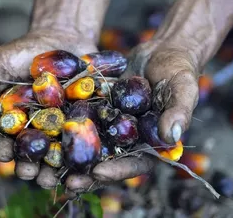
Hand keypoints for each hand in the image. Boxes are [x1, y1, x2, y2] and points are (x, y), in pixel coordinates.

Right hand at [0, 29, 101, 184]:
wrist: (64, 36)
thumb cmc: (27, 50)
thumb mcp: (0, 64)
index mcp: (13, 118)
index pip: (5, 139)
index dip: (4, 149)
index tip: (5, 155)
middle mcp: (36, 126)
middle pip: (31, 152)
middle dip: (29, 165)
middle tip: (31, 173)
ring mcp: (60, 125)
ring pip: (56, 153)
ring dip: (53, 168)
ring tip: (53, 177)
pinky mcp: (82, 120)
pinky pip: (82, 140)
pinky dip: (80, 153)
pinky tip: (81, 164)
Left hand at [64, 40, 198, 195]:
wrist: (161, 50)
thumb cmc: (178, 71)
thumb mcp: (183, 88)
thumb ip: (179, 113)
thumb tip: (170, 138)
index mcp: (151, 142)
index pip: (135, 164)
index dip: (117, 171)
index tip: (98, 173)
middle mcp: (129, 138)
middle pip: (108, 161)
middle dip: (88, 173)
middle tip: (68, 182)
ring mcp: (112, 124)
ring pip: (91, 144)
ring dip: (72, 156)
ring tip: (51, 165)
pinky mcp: (99, 108)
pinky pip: (83, 119)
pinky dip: (69, 126)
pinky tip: (49, 131)